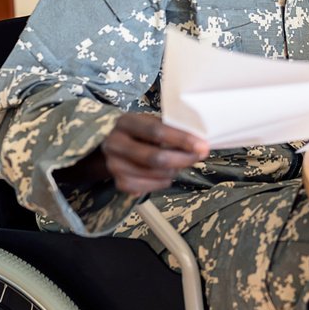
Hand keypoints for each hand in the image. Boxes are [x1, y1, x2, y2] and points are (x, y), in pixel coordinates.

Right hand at [63, 112, 209, 196]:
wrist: (106, 144)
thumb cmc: (137, 131)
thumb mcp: (147, 121)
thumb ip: (168, 127)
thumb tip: (199, 138)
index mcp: (126, 122)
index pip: (156, 131)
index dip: (181, 139)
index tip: (202, 145)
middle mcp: (116, 143)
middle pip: (156, 158)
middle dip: (183, 159)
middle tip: (200, 155)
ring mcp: (114, 165)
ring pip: (155, 175)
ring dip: (175, 170)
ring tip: (181, 162)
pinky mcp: (118, 182)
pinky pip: (149, 188)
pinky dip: (163, 182)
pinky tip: (166, 174)